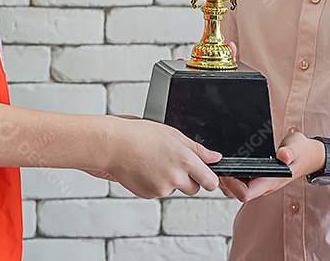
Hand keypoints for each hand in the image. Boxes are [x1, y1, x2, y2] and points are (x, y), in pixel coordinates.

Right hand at [101, 116, 221, 198]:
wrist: (114, 145)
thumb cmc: (141, 135)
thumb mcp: (174, 135)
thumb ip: (198, 149)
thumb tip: (215, 158)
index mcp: (185, 160)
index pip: (210, 182)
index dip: (209, 179)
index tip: (205, 176)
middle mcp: (176, 177)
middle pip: (194, 189)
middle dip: (189, 180)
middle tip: (174, 164)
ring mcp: (162, 188)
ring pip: (175, 189)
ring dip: (170, 181)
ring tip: (155, 162)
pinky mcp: (149, 194)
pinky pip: (159, 192)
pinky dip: (155, 184)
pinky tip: (146, 169)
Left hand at [219, 132, 324, 202]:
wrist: (308, 155)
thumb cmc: (302, 152)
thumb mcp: (297, 147)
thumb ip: (290, 152)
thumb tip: (282, 156)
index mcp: (270, 182)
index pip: (245, 194)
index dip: (232, 185)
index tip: (227, 170)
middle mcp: (263, 185)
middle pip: (236, 194)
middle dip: (224, 182)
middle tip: (218, 164)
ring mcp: (259, 183)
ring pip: (235, 189)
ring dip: (226, 179)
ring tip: (221, 163)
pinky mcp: (257, 178)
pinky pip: (239, 181)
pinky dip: (231, 174)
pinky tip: (229, 162)